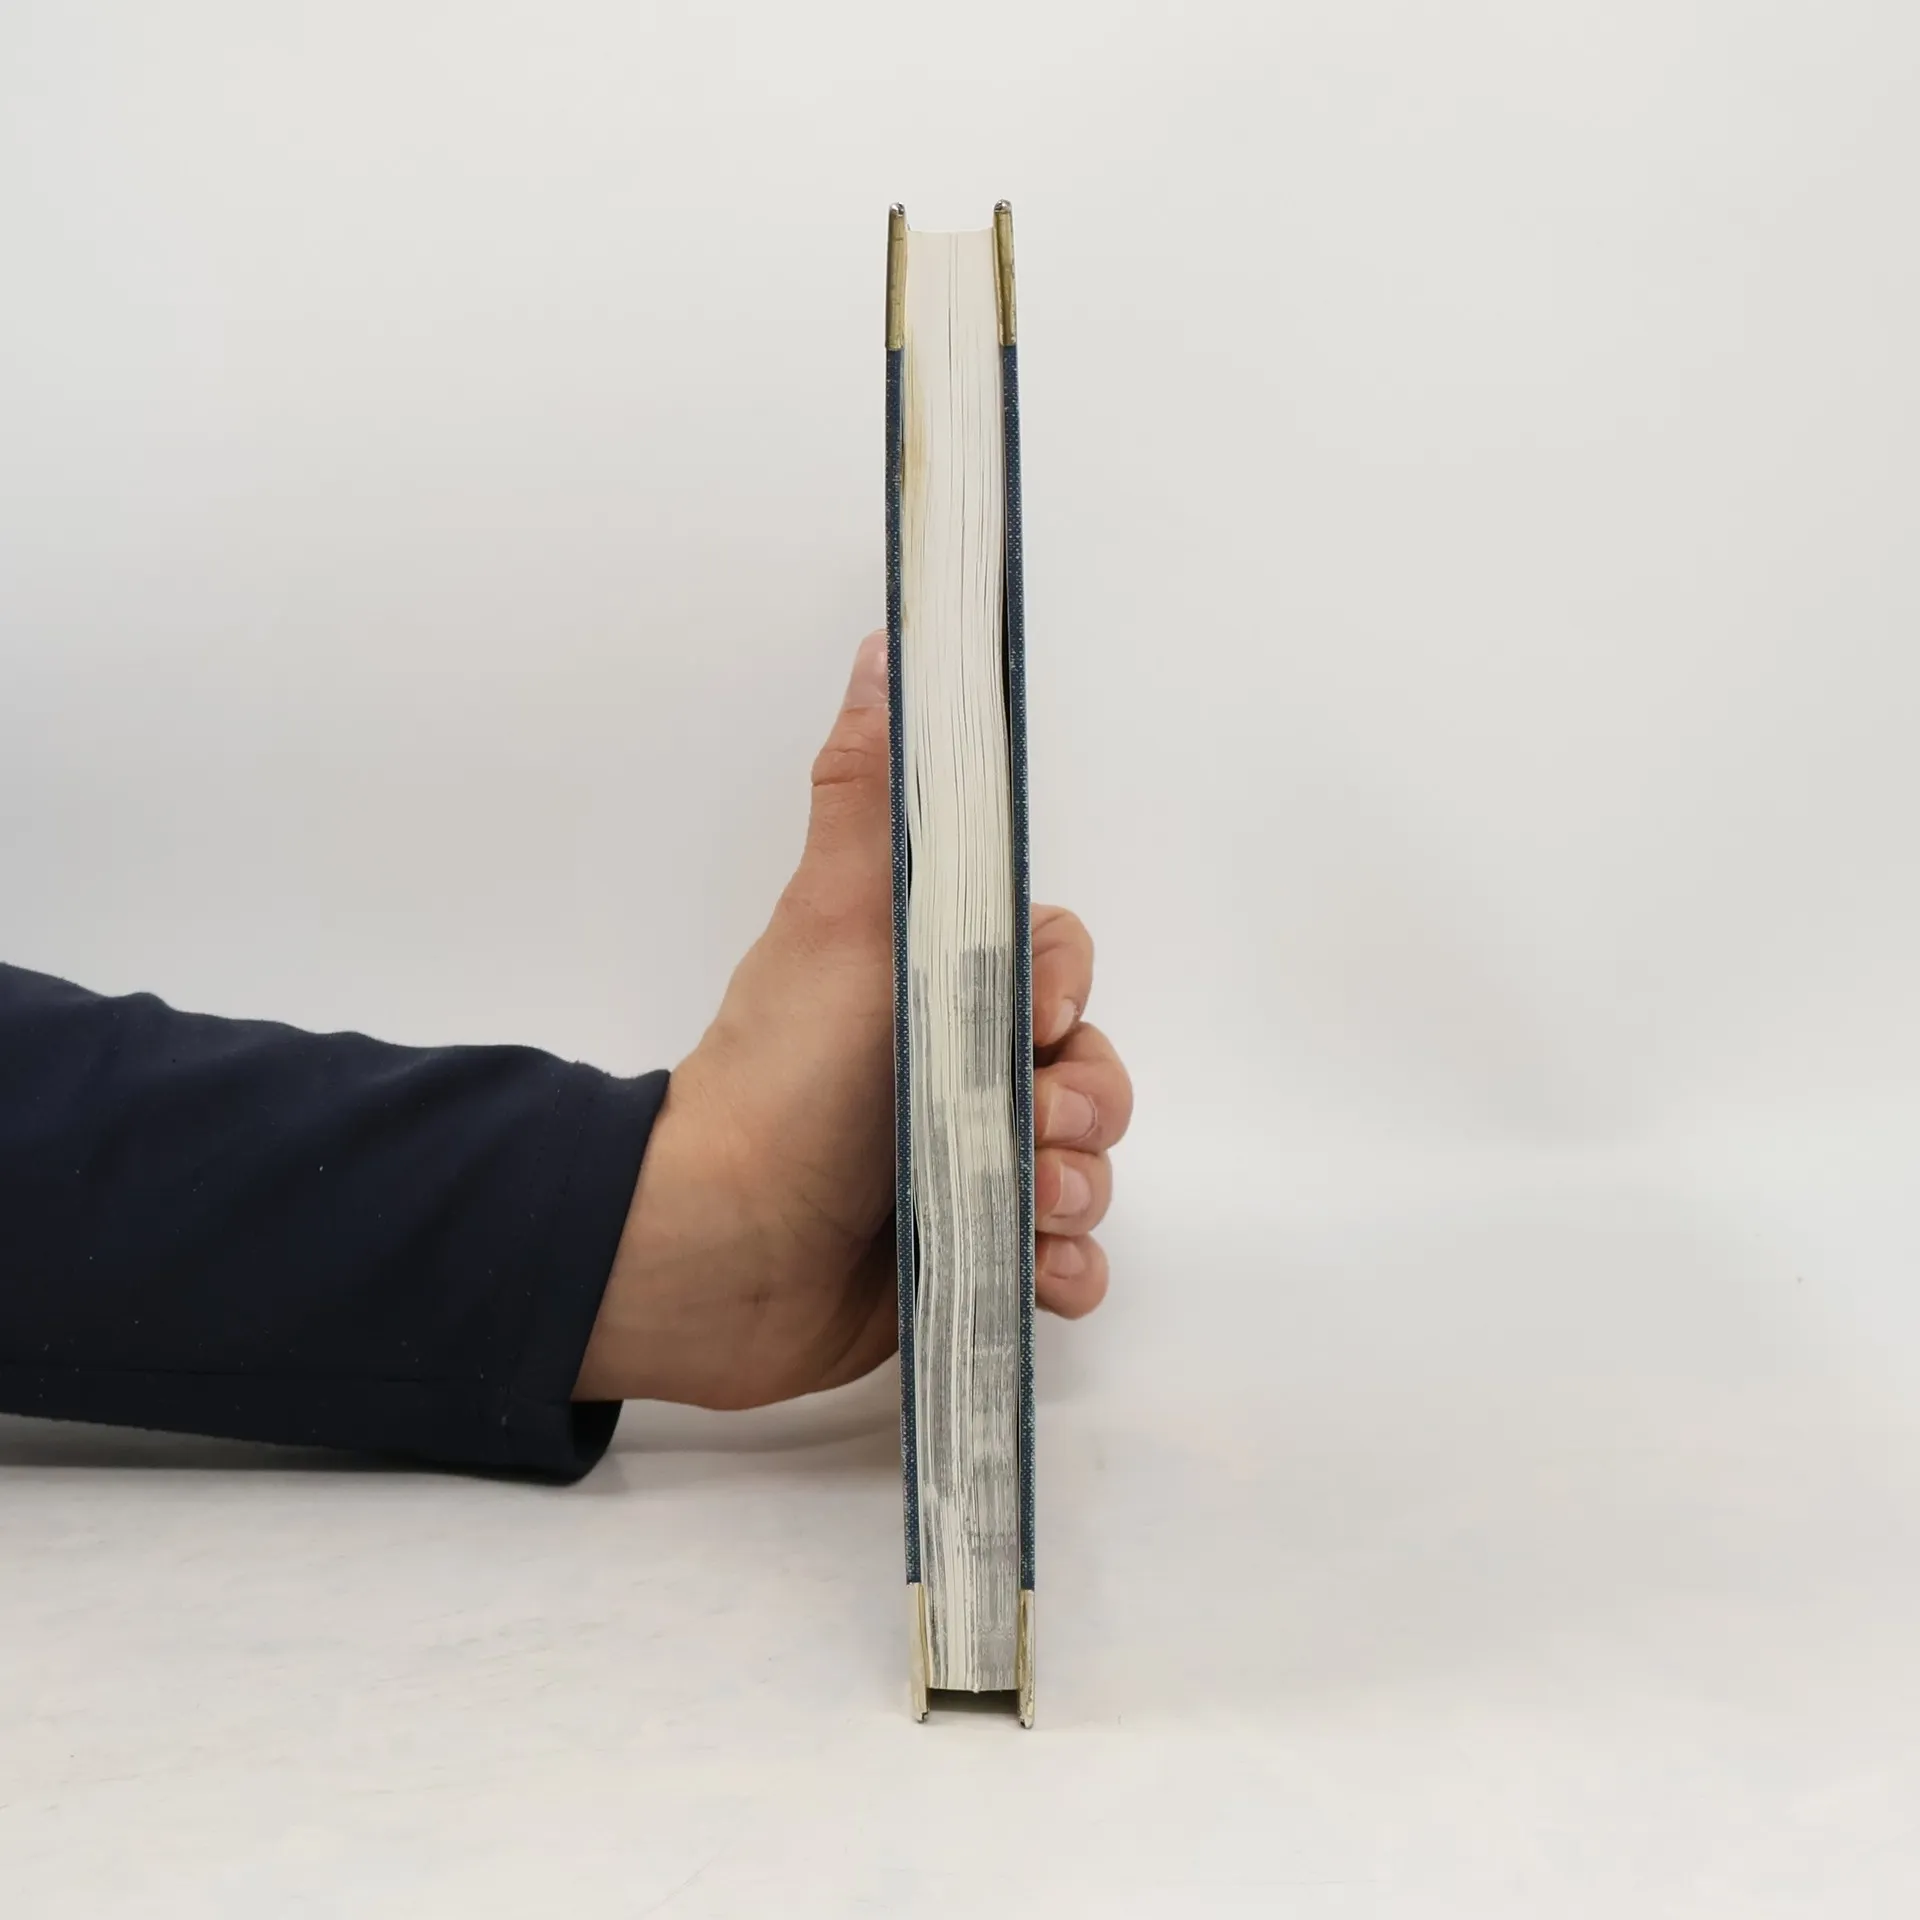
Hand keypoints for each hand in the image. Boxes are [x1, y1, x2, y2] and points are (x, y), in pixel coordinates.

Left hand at [575, 629, 1131, 1408]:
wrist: (713, 1248)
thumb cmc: (781, 1078)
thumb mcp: (841, 919)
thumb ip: (878, 793)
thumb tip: (888, 651)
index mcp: (936, 988)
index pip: (1058, 969)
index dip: (1068, 990)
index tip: (1038, 1016)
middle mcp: (958, 1072)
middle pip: (1092, 1071)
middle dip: (1085, 1107)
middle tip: (1032, 1132)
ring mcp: (964, 1167)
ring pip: (1088, 1167)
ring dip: (1080, 1190)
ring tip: (1025, 1210)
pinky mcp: (965, 1256)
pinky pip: (1061, 1262)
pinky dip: (1064, 1271)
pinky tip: (1034, 1274)